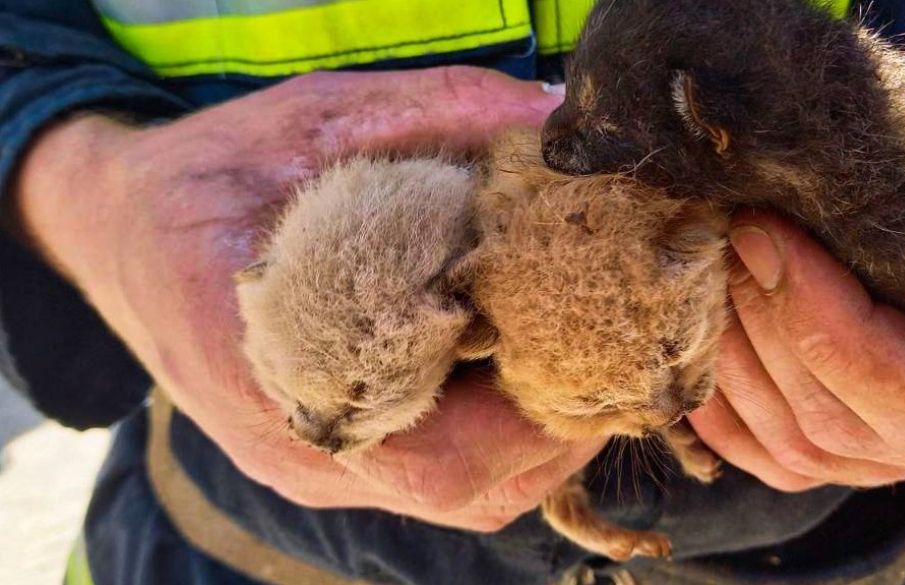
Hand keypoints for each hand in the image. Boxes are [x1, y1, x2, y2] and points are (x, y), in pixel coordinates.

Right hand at [11, 67, 602, 530]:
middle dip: (561, 426)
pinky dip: (502, 429)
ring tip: (581, 349)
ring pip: (464, 492)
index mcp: (279, 382)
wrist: (122, 228)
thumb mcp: (314, 121)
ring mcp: (318, 461)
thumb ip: (433, 115)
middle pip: (469, 491)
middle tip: (613, 343)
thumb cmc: (209, 175)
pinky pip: (440, 471)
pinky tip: (523, 358)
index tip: (595, 342)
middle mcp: (304, 450)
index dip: (539, 417)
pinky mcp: (334, 451)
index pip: (443, 459)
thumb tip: (550, 118)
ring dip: (540, 434)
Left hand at [689, 72, 904, 490]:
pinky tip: (694, 341)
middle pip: (829, 417)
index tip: (762, 228)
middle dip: (760, 319)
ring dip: (729, 358)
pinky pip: (773, 456)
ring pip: (791, 444)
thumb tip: (822, 162)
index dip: (815, 308)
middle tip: (722, 230)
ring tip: (703, 269)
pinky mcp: (862, 449)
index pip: (903, 384)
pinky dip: (721, 410)